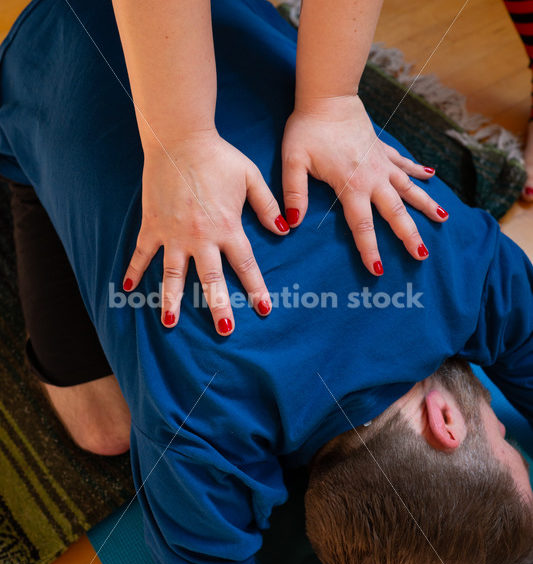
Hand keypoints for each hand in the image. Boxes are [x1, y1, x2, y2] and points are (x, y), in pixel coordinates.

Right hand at [122, 131, 288, 334]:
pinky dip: (135, 270)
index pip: (245, 265)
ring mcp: (173, 233)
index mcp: (227, 227)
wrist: (180, 139)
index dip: (256, 289)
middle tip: (225, 330)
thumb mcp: (251, 178)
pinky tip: (129, 288)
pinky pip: (142, 252)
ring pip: (173, 274)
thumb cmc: (218, 157)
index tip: (264, 309)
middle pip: (211, 279)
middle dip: (219, 307)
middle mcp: (201, 236)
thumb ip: (267, 206)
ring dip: (172, 299)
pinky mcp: (153, 225)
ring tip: (170, 322)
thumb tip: (285, 230)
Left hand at [281, 95, 447, 274]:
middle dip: (409, 235)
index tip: (378, 269)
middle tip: (423, 256)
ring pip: (408, 189)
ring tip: (443, 220)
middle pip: (395, 212)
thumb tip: (292, 223)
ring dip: (426, 205)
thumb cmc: (307, 130)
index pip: (362, 225)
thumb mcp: (294, 162)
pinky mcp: (383, 149)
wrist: (327, 97)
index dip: (370, 248)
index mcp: (351, 186)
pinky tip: (432, 177)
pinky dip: (418, 171)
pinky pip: (404, 163)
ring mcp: (381, 163)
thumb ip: (294, 193)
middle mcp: (372, 178)